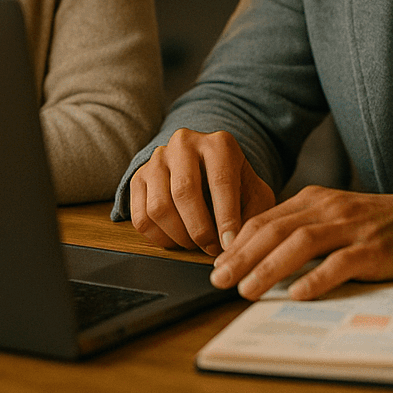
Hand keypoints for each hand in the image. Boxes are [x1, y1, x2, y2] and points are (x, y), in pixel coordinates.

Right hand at [129, 129, 275, 256]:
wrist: (206, 168)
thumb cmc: (234, 185)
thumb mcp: (254, 193)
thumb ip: (252, 214)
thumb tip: (237, 245)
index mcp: (218, 144)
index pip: (220, 182)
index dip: (226, 218)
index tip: (229, 245)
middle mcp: (184, 144)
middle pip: (184, 192)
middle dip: (199, 230)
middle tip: (212, 249)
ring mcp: (157, 159)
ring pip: (159, 207)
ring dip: (178, 235)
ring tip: (195, 243)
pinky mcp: (139, 177)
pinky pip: (140, 217)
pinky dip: (158, 237)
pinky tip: (176, 240)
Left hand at [209, 185, 392, 300]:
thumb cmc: (370, 225)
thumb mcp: (330, 217)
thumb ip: (297, 229)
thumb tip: (254, 256)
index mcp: (312, 199)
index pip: (265, 220)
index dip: (238, 243)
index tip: (217, 264)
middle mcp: (327, 208)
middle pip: (275, 230)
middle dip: (242, 256)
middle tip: (219, 279)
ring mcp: (350, 227)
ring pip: (301, 244)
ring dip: (269, 267)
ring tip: (247, 289)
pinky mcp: (372, 249)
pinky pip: (339, 263)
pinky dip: (316, 278)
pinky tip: (297, 294)